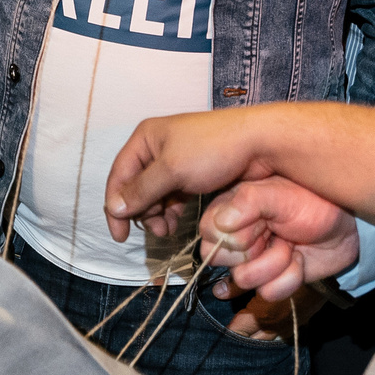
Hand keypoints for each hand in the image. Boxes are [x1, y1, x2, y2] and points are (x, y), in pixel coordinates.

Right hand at [103, 108, 288, 241]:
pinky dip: (171, 210)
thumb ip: (141, 191)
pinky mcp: (193, 174)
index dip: (115, 206)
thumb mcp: (172, 170)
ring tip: (167, 230)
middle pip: (136, 187)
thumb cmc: (213, 149)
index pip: (119, 175)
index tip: (120, 236)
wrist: (261, 144)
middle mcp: (157, 148)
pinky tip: (176, 223)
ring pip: (155, 194)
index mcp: (146, 138)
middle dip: (142, 212)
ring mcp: (176, 161)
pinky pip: (172, 195)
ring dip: (156, 214)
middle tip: (157, 231)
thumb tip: (114, 208)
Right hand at [200, 177, 358, 300]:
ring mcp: (253, 261)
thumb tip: (221, 224)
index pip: (208, 234)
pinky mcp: (272, 281)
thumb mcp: (279, 193)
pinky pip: (268, 293)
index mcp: (229, 210)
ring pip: (245, 279)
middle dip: (254, 250)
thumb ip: (247, 202)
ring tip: (290, 245)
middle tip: (275, 233)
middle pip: (221, 260)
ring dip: (276, 263)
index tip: (257, 222)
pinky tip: (299, 260)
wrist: (346, 225)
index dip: (232, 235)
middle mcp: (236, 237)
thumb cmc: (311, 200)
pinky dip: (289, 278)